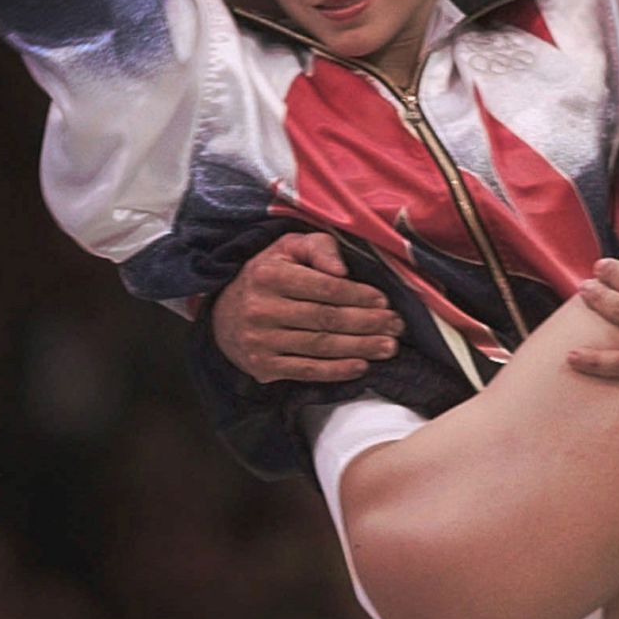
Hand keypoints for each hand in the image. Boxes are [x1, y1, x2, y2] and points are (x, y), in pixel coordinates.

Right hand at [211, 232, 403, 384]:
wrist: (222, 313)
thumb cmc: (267, 274)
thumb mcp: (287, 248)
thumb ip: (319, 248)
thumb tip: (343, 270)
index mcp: (269, 275)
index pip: (323, 287)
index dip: (358, 295)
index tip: (384, 301)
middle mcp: (261, 308)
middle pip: (326, 319)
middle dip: (367, 323)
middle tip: (396, 326)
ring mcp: (260, 340)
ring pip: (320, 346)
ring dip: (360, 347)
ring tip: (389, 347)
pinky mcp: (262, 366)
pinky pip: (306, 370)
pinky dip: (337, 370)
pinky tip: (361, 366)